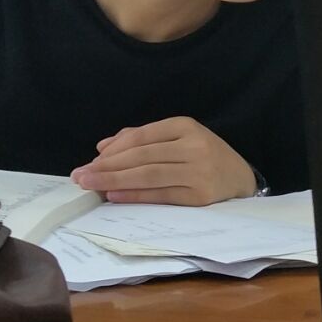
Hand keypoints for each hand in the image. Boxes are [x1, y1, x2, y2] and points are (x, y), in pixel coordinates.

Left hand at [70, 117, 255, 205]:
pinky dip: (135, 196)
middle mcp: (193, 146)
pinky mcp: (201, 196)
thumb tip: (102, 147)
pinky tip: (115, 196)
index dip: (112, 151)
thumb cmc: (203, 157)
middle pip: (141, 157)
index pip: (140, 138)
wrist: (241, 179)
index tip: (90, 162)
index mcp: (185, 126)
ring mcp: (198, 172)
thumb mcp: (178, 138)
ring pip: (148, 176)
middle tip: (81, 176)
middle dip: (107, 167)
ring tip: (91, 186)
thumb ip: (141, 138)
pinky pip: (161, 195)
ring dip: (115, 181)